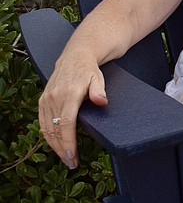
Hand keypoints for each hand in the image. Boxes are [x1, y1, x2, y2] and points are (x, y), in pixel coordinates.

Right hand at [37, 52, 107, 168]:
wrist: (75, 57)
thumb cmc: (89, 70)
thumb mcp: (99, 78)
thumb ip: (99, 91)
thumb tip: (102, 101)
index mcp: (69, 94)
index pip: (67, 124)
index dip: (68, 142)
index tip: (71, 156)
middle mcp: (55, 98)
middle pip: (56, 130)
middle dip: (62, 150)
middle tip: (72, 163)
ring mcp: (46, 100)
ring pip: (47, 129)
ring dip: (54, 146)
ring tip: (65, 158)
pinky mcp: (42, 101)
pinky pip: (43, 123)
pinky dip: (48, 136)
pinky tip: (55, 145)